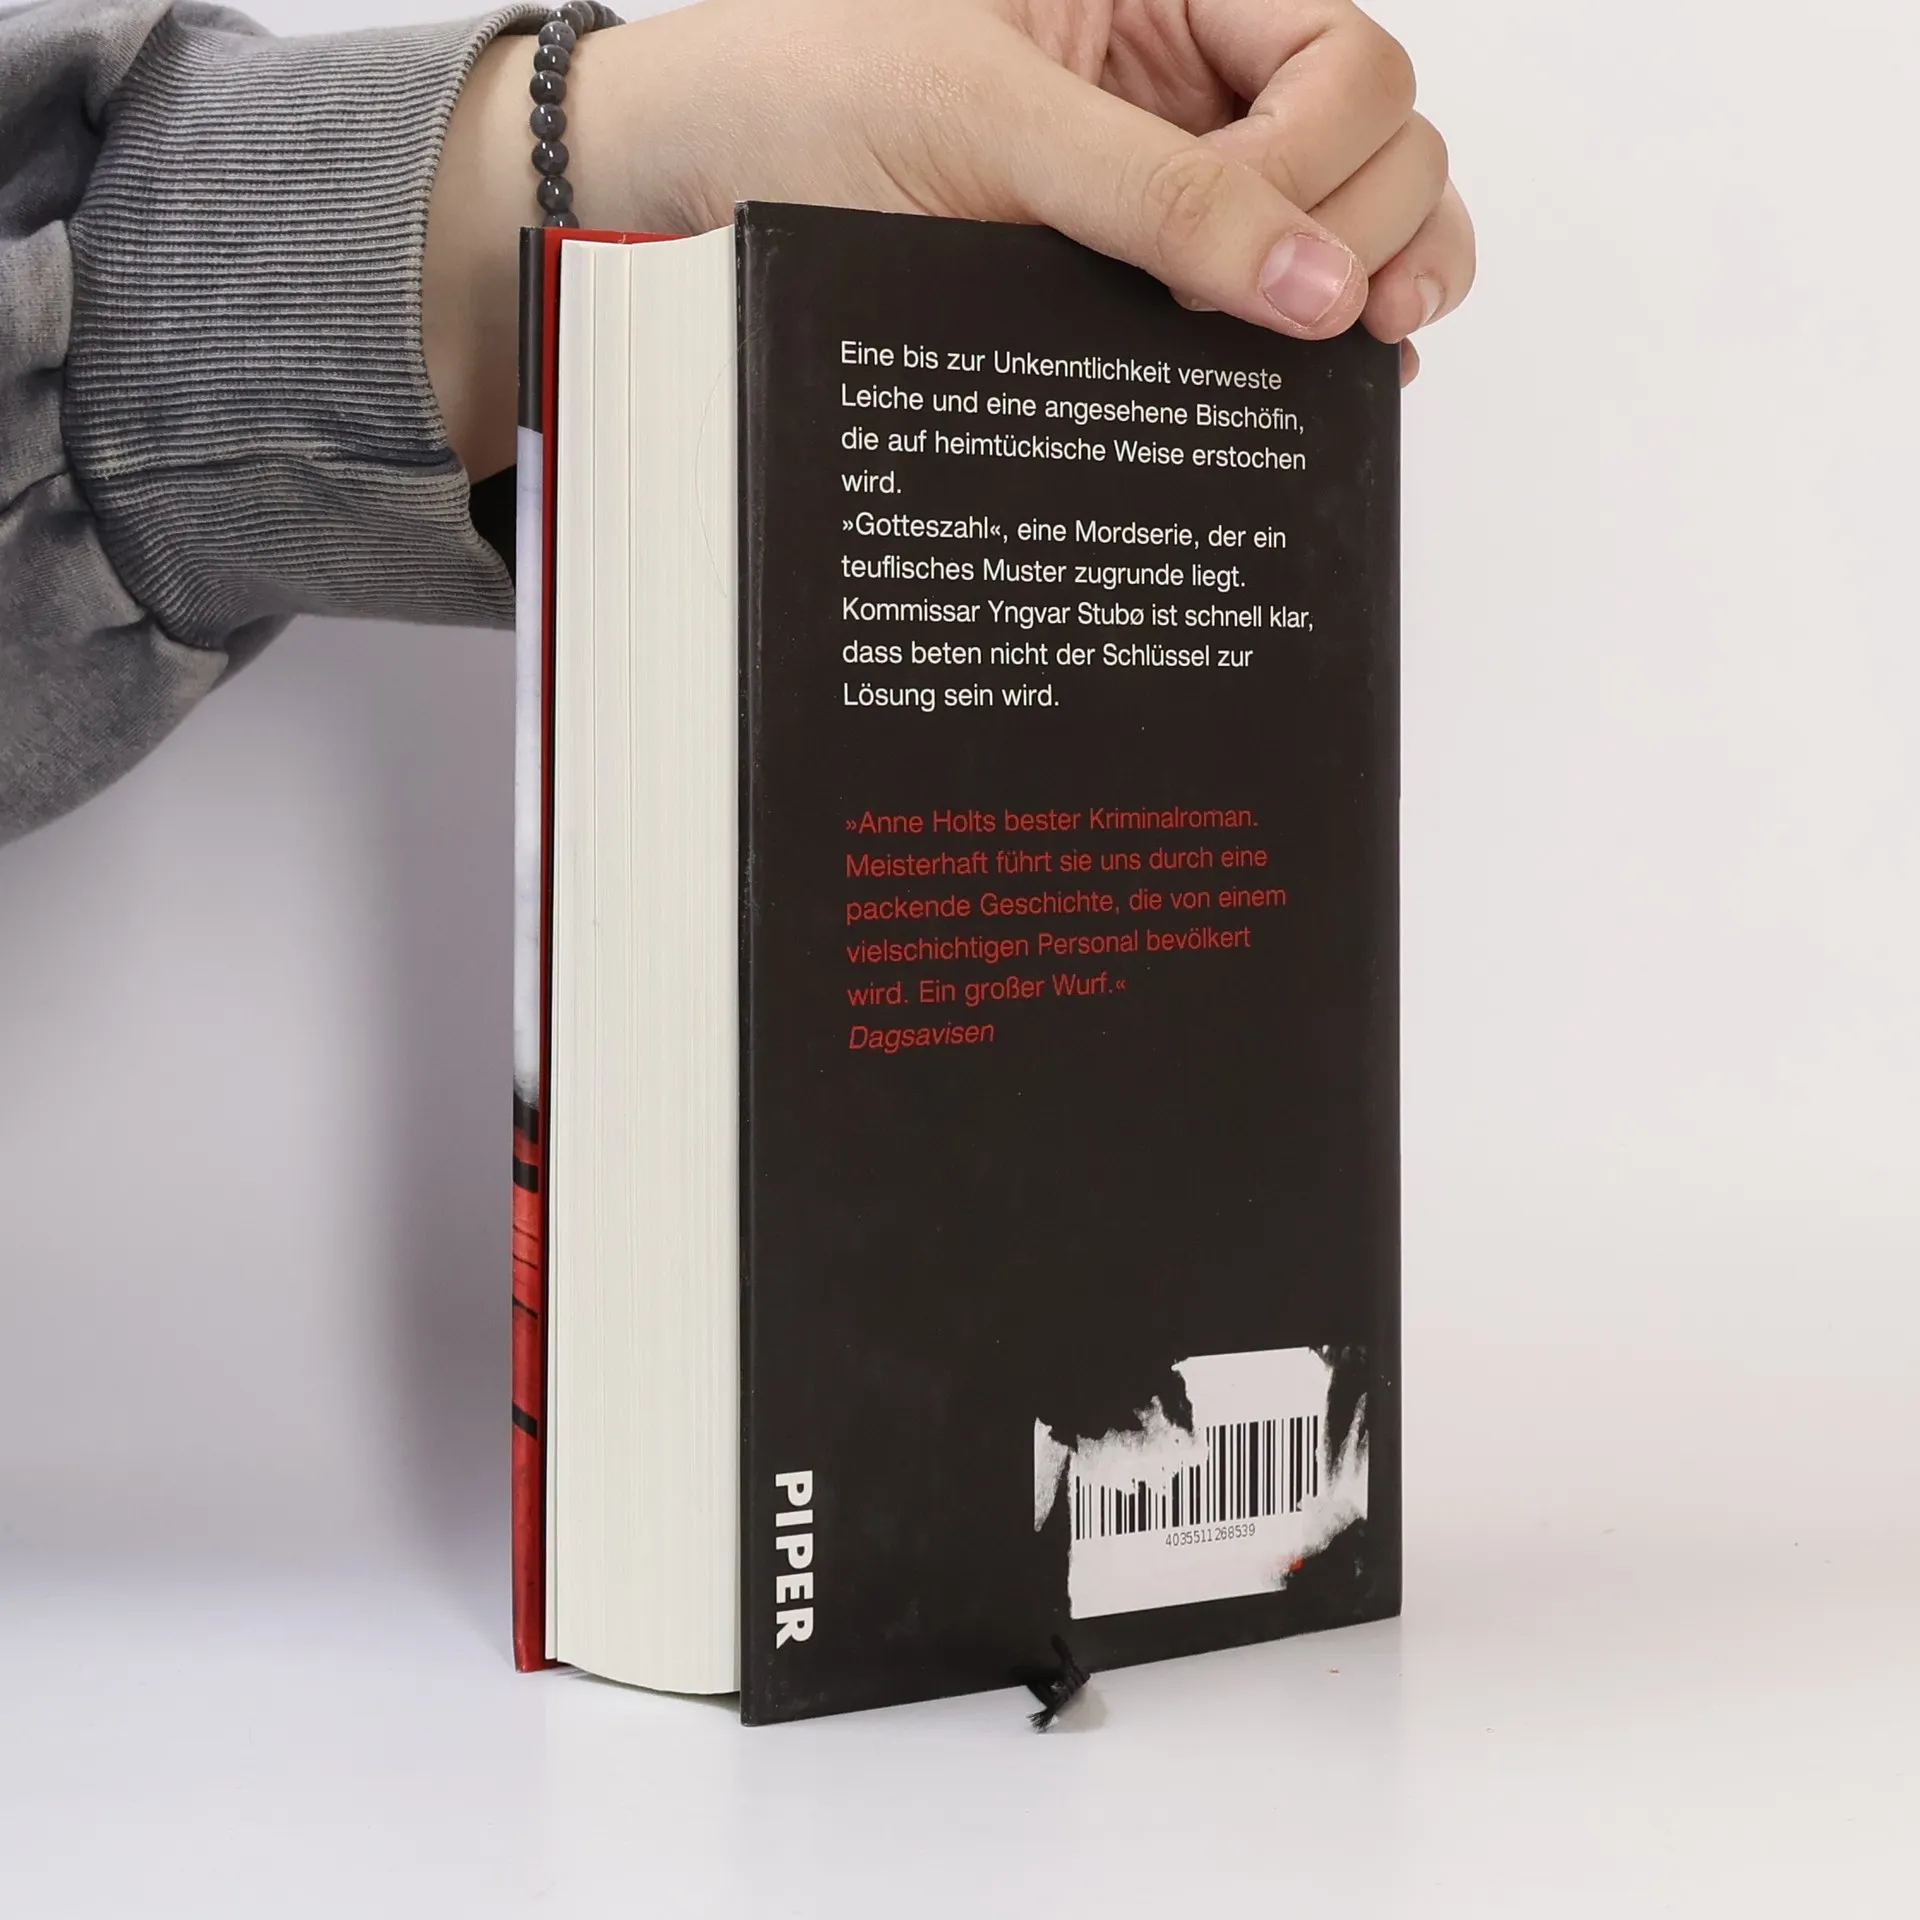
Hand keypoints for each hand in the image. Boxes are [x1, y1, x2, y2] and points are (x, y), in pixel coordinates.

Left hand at [429, 0, 1473, 476]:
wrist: (696, 176)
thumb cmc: (806, 94)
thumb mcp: (986, 121)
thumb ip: (1155, 194)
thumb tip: (1321, 288)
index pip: (1341, 54)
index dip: (1323, 156)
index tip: (1243, 246)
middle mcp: (1187, 71)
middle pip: (1376, 131)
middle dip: (1370, 219)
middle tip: (1320, 316)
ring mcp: (1173, 173)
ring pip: (1350, 210)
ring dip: (1382, 273)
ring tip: (1369, 350)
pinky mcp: (1140, 268)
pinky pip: (1270, 291)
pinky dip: (1317, 334)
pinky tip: (1330, 380)